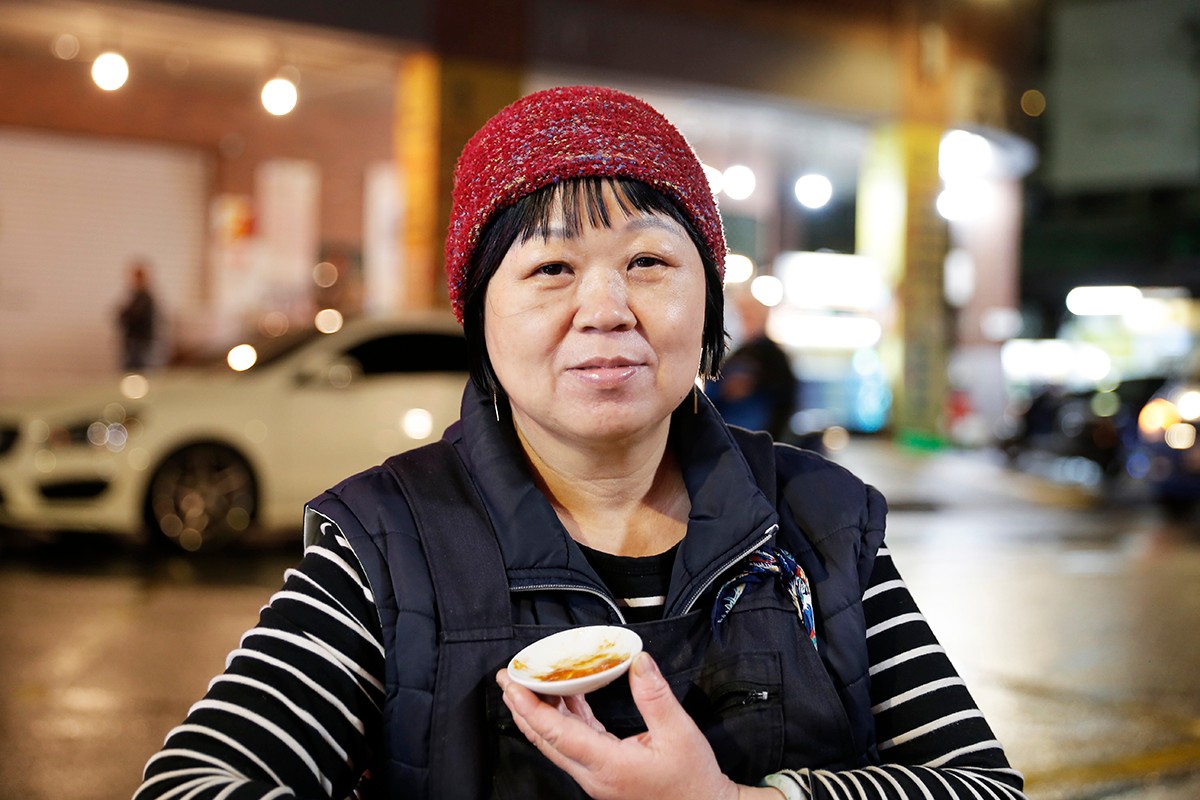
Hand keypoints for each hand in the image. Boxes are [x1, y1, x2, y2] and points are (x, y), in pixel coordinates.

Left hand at [496, 652, 780, 799]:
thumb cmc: (693, 780)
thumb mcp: (679, 733)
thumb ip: (655, 695)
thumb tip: (638, 661)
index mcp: (608, 766)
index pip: (557, 734)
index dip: (531, 707)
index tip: (514, 685)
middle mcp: (594, 774)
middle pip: (546, 739)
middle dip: (522, 707)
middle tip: (508, 677)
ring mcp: (596, 776)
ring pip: (557, 742)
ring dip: (539, 712)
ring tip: (527, 683)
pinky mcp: (604, 772)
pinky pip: (575, 743)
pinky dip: (565, 718)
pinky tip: (566, 696)